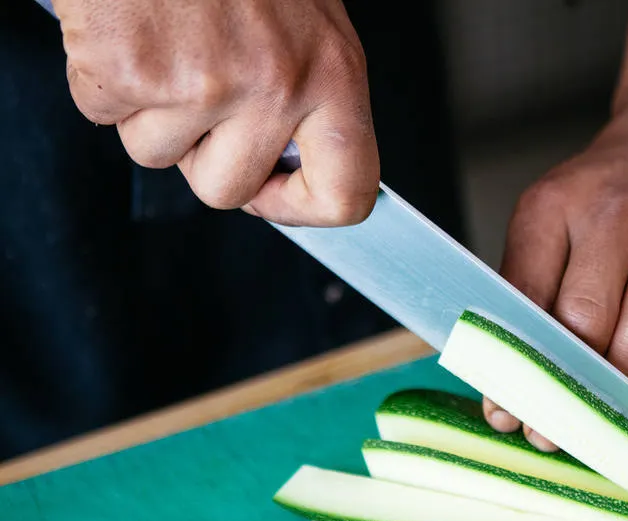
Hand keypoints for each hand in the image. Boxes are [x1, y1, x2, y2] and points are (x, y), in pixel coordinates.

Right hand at [53, 0, 378, 225]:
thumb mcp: (306, 26)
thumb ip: (308, 100)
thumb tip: (287, 175)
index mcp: (336, 75)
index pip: (346, 192)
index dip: (301, 209)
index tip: (273, 195)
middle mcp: (279, 85)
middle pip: (227, 191)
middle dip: (199, 154)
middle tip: (197, 89)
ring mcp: (204, 82)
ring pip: (155, 156)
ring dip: (148, 110)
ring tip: (166, 41)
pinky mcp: (133, 70)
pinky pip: (103, 115)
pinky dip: (103, 79)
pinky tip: (129, 29)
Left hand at [484, 103, 627, 449]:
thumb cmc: (613, 184)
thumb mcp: (557, 208)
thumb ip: (534, 276)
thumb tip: (509, 369)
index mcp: (554, 207)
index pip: (523, 299)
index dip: (510, 365)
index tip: (500, 412)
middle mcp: (614, 222)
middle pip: (581, 326)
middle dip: (559, 393)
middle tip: (543, 436)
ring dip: (612, 406)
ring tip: (591, 440)